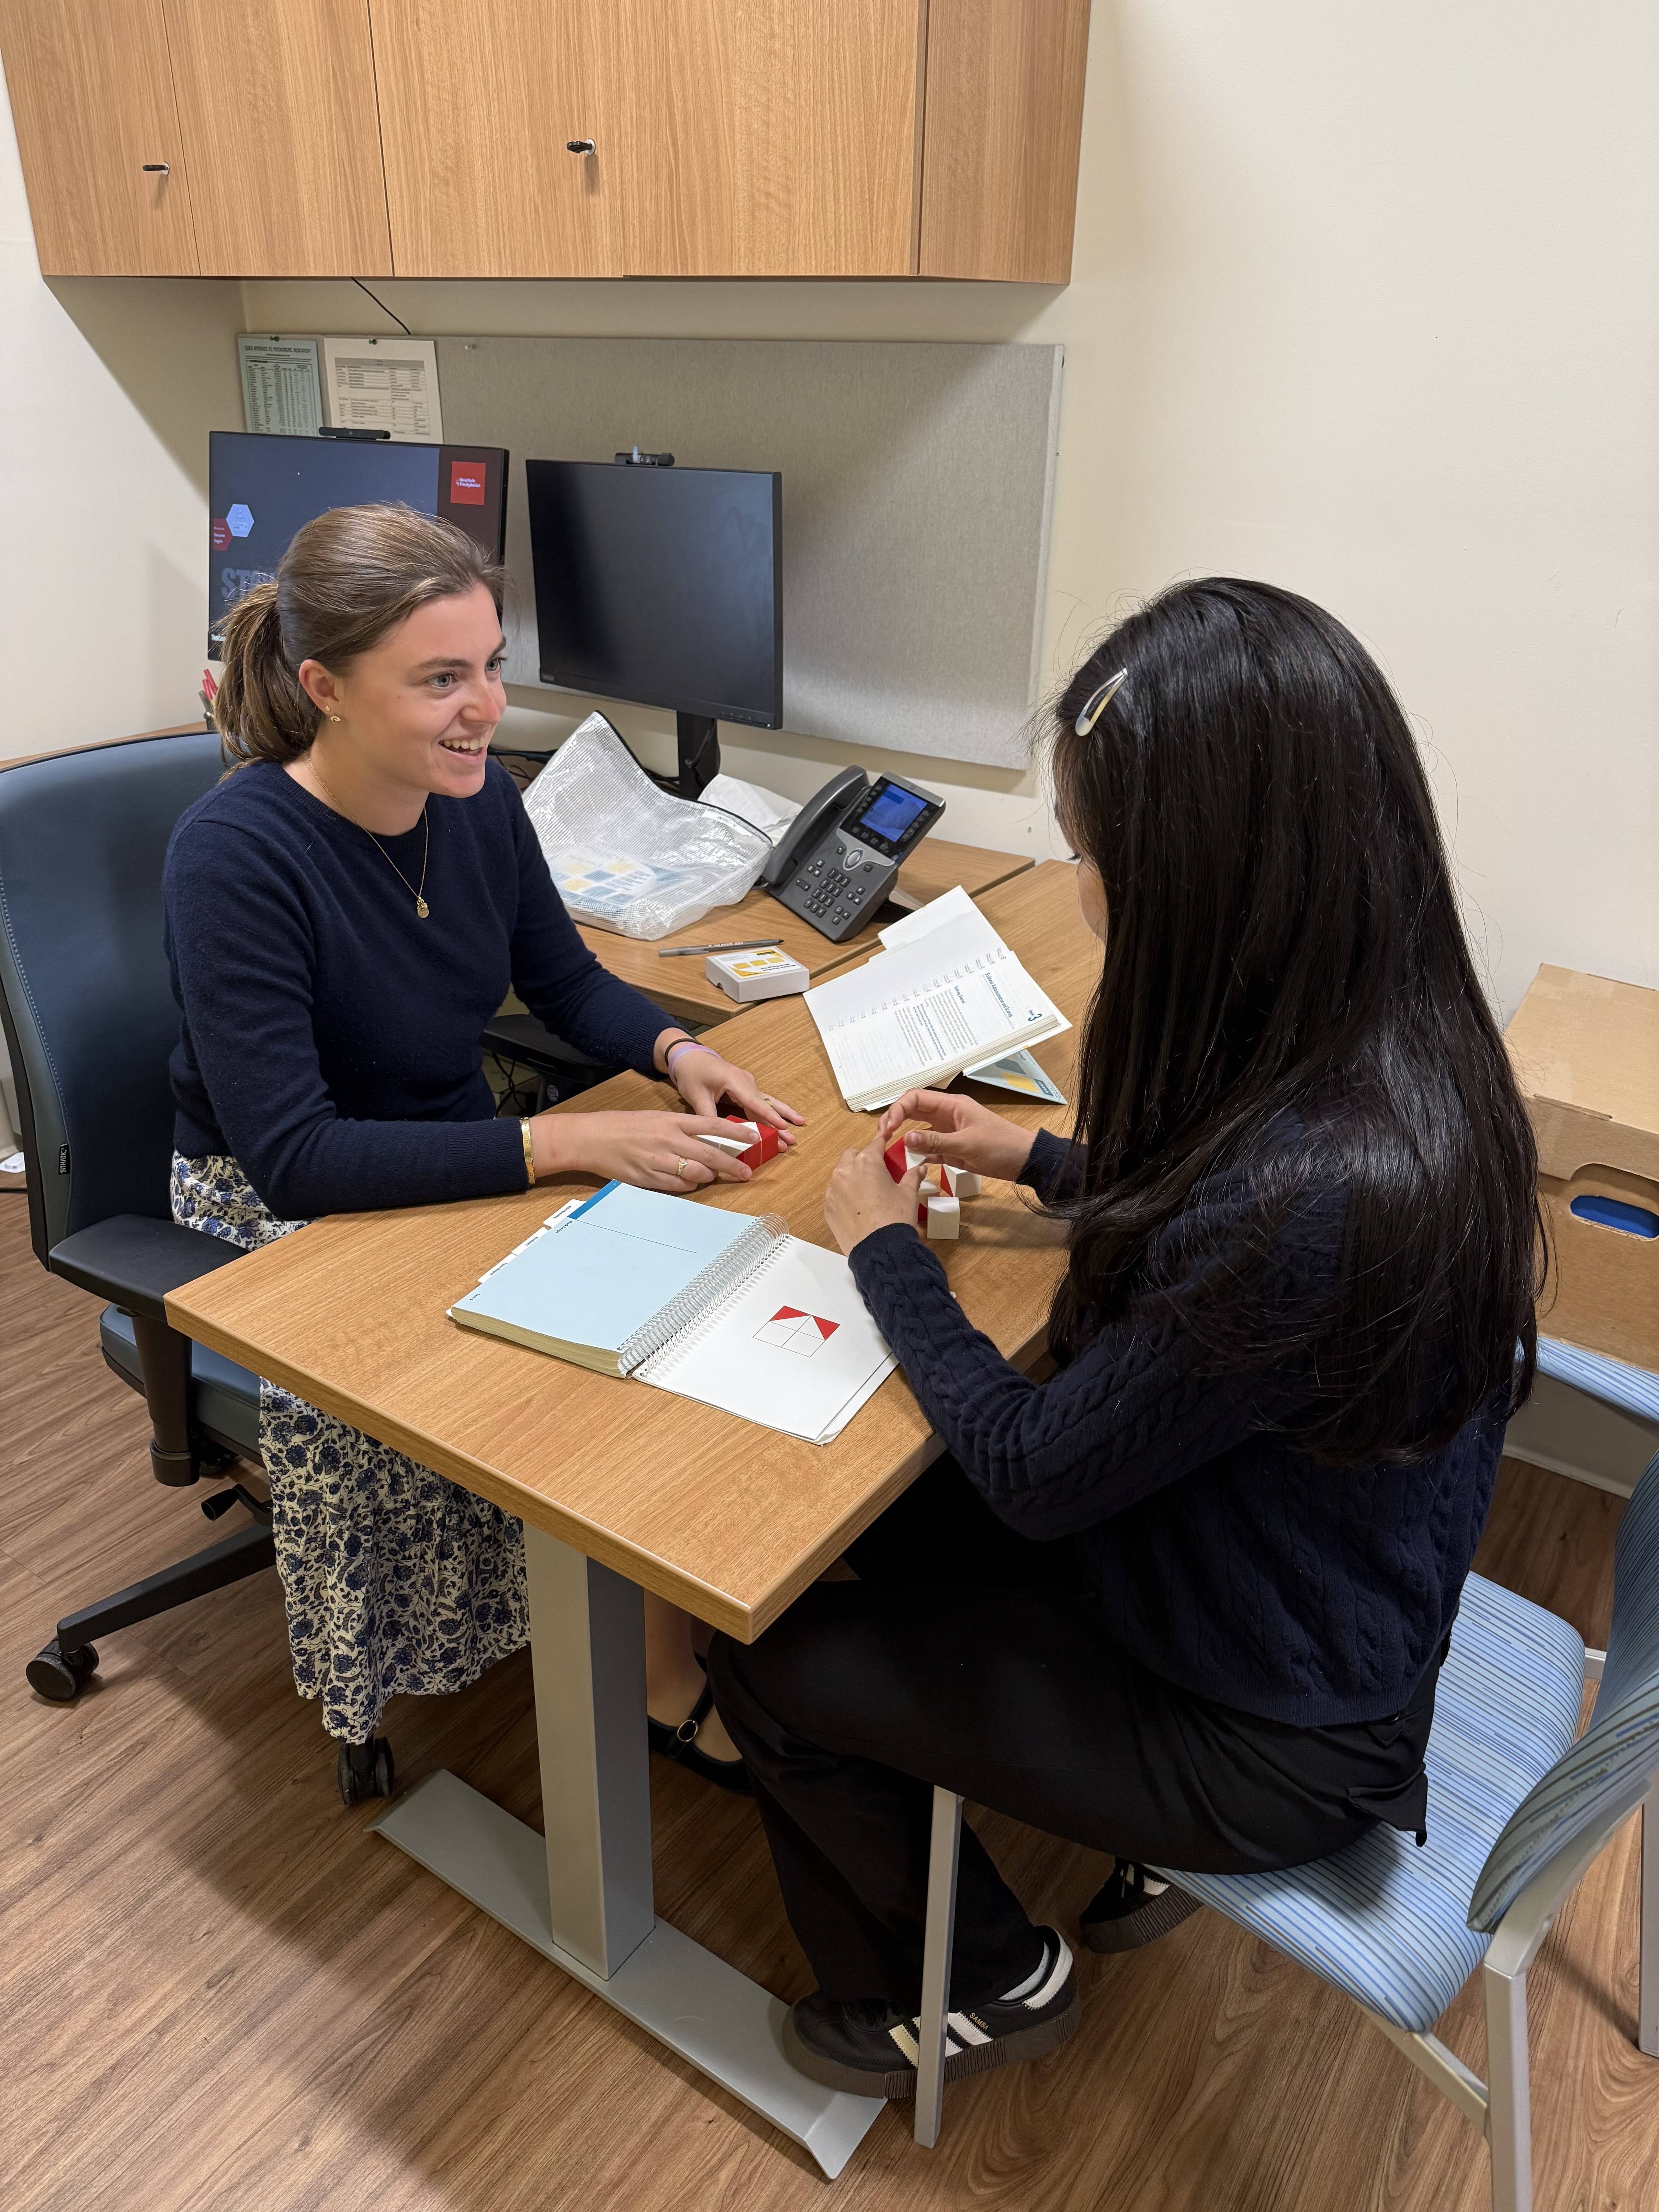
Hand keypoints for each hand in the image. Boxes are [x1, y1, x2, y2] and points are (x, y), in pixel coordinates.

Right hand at [529, 1109, 760, 1192]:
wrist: (593, 1138)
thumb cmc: (625, 1126)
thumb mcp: (657, 1118)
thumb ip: (682, 1128)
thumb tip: (709, 1139)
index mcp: (672, 1120)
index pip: (713, 1125)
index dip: (737, 1133)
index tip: (754, 1138)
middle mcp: (669, 1139)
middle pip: (710, 1155)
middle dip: (733, 1166)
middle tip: (746, 1173)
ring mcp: (659, 1160)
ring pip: (696, 1173)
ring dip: (708, 1176)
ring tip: (712, 1176)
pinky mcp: (649, 1178)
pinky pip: (678, 1186)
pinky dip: (688, 1186)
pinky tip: (689, 1182)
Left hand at [664, 1040, 803, 1143]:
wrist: (690, 1057)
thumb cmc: (692, 1073)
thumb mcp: (697, 1096)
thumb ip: (708, 1116)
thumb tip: (716, 1138)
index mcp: (734, 1080)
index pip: (754, 1102)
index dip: (768, 1116)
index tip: (782, 1127)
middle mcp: (746, 1081)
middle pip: (764, 1105)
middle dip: (779, 1122)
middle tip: (791, 1139)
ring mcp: (748, 1084)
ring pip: (766, 1104)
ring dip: (779, 1119)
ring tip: (794, 1134)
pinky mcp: (746, 1089)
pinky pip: (761, 1103)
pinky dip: (772, 1114)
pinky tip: (785, 1122)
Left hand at [825, 1136, 922, 1254]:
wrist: (879, 1249)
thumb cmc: (896, 1217)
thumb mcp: (908, 1194)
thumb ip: (912, 1176)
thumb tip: (919, 1168)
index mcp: (867, 1162)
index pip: (875, 1143)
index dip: (882, 1143)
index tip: (885, 1144)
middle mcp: (845, 1171)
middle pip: (852, 1155)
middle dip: (862, 1159)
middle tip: (876, 1172)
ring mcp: (833, 1190)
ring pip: (840, 1175)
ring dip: (851, 1177)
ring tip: (866, 1192)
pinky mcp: (827, 1207)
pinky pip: (835, 1195)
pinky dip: (844, 1196)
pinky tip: (857, 1209)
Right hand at [874, 1089, 1037, 1183]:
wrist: (1025, 1161)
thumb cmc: (1001, 1146)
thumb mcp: (967, 1144)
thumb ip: (936, 1141)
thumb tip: (905, 1137)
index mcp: (951, 1106)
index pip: (916, 1098)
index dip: (898, 1109)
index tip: (888, 1127)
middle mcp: (947, 1116)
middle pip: (913, 1111)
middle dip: (895, 1121)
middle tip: (881, 1137)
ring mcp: (949, 1133)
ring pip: (919, 1130)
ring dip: (905, 1138)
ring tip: (889, 1149)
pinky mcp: (952, 1150)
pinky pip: (929, 1149)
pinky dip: (918, 1154)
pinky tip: (908, 1162)